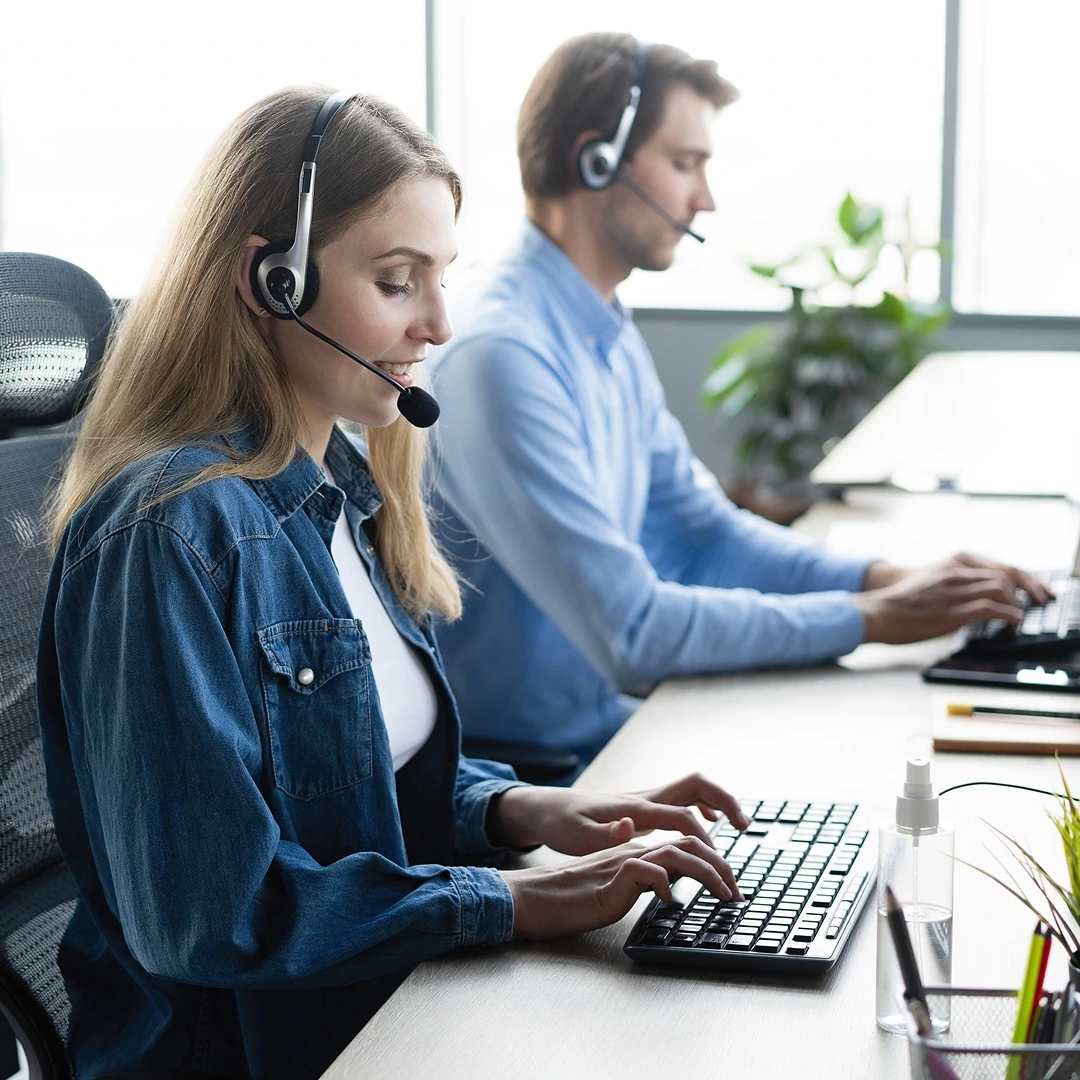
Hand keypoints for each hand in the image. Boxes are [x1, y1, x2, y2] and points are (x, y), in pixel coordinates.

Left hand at [489, 772, 750, 855]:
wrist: (546, 807)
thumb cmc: (560, 824)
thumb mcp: (575, 837)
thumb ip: (604, 835)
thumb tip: (630, 827)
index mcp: (636, 808)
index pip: (682, 815)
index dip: (704, 837)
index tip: (716, 862)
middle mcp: (646, 798)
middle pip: (697, 786)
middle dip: (726, 802)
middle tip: (746, 826)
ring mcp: (647, 799)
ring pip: (693, 789)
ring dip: (720, 802)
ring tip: (740, 826)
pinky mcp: (645, 805)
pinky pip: (683, 798)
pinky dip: (704, 806)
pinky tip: (711, 823)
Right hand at [501, 834, 738, 938]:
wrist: (537, 898)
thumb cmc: (573, 898)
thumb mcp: (617, 889)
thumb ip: (642, 882)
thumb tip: (670, 888)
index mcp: (636, 851)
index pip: (683, 846)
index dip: (712, 862)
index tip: (730, 887)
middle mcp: (634, 850)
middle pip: (687, 843)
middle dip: (721, 864)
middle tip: (738, 891)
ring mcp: (624, 861)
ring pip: (675, 853)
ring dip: (707, 872)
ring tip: (724, 894)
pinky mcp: (613, 877)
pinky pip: (647, 872)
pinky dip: (665, 884)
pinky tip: (670, 901)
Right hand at [855, 551, 1051, 644]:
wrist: (879, 613)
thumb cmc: (902, 604)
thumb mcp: (932, 582)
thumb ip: (956, 584)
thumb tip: (981, 600)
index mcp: (953, 562)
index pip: (1001, 565)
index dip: (1025, 578)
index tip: (1037, 590)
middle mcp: (956, 571)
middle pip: (1006, 574)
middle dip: (1027, 590)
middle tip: (1035, 604)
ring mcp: (955, 589)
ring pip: (1002, 588)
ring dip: (1016, 604)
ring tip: (1016, 616)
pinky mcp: (953, 609)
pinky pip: (992, 607)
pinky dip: (1008, 615)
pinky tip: (1011, 623)